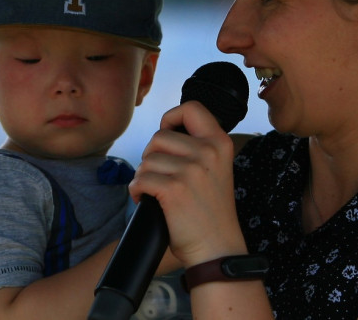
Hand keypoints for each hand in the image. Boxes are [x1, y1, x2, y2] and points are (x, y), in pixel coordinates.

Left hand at [128, 101, 248, 265]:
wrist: (217, 249)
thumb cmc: (210, 213)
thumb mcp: (216, 170)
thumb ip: (198, 149)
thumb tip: (164, 132)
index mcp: (220, 143)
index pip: (192, 108)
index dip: (172, 117)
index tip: (167, 132)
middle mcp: (208, 152)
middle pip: (160, 136)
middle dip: (152, 156)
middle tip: (159, 177)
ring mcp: (191, 170)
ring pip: (147, 160)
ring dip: (143, 176)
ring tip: (154, 192)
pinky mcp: (174, 189)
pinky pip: (140, 179)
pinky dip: (136, 191)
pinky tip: (146, 201)